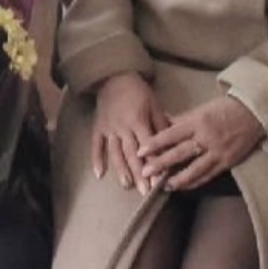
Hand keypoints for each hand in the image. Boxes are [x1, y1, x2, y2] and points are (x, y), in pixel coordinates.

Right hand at [89, 72, 168, 191]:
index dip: (153, 163)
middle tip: (144, 191)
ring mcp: (108, 128)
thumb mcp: (154, 104)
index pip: (147, 146)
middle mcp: (122, 127)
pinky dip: (96, 159)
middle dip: (138, 173)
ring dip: (120, 169)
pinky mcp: (98, 127)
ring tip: (126, 185)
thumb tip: (171, 144)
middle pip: (131, 153)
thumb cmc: (138, 91)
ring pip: (114, 152)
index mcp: (138, 121)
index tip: (158, 179)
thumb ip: (161, 124)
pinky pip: (96, 145)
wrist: (114, 77)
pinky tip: (99, 174)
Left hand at [137, 95, 262, 192]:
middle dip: (161, 164)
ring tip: (163, 185)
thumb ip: (182, 119)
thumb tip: (162, 121)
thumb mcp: (202, 109)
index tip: (141, 150)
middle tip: (145, 172)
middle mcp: (206, 137)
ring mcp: (217, 152)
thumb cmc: (225, 108)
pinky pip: (208, 175)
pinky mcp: (227, 162)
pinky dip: (194, 182)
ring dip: (177, 179)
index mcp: (198, 121)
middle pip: (180, 153)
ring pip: (194, 169)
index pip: (171, 134)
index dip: (155, 143)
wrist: (254, 113)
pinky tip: (183, 187)